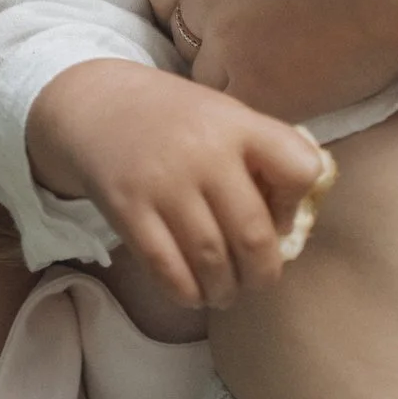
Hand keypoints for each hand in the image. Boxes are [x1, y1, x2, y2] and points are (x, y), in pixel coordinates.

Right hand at [25, 60, 328, 310]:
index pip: (299, 169)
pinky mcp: (128, 210)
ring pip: (211, 260)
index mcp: (239, 124)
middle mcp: (205, 152)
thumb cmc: (176, 118)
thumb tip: (290, 225)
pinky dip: (187, 293)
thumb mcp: (225, 116)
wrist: (98, 104)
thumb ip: (261, 157)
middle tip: (258, 280)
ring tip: (225, 292)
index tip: (279, 215)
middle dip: (262, 272)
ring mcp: (164, 183)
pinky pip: (167, 269)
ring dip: (225, 289)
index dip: (297, 203)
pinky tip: (193, 293)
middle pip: (253, 234)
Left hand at [145, 0, 397, 119]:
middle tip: (271, 19)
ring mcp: (235, 48)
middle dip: (214, 25)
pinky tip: (304, 83)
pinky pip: (240, 112)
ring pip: (208, 74)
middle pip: (183, 26)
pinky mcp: (271, 93)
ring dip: (235, 67)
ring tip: (290, 55)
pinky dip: (259, 105)